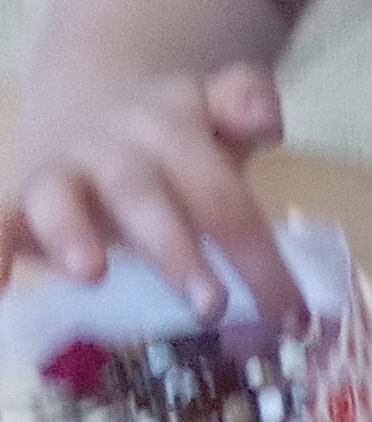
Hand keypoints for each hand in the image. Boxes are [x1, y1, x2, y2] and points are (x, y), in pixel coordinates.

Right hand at [2, 60, 304, 324]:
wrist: (93, 107)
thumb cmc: (174, 146)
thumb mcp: (214, 122)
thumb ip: (243, 108)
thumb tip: (267, 117)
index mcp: (172, 130)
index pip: (221, 191)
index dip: (258, 252)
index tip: (291, 314)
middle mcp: (113, 150)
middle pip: (144, 195)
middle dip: (175, 249)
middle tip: (209, 306)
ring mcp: (63, 175)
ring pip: (62, 199)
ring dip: (74, 234)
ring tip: (92, 272)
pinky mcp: (22, 201)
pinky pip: (0, 219)